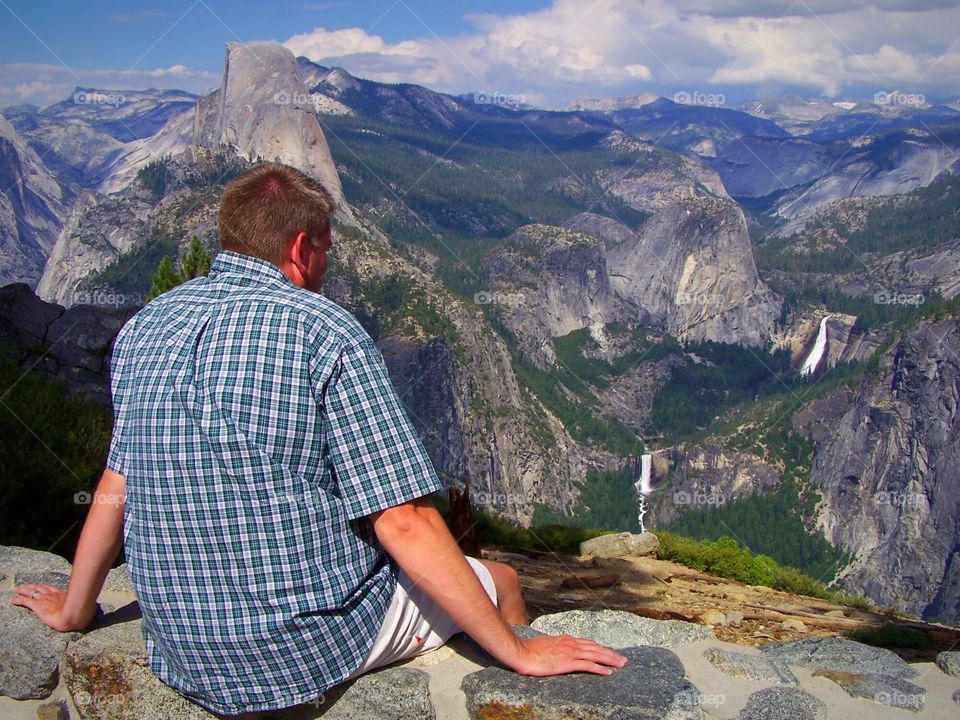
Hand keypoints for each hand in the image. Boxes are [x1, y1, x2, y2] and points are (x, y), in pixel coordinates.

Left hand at [9, 583, 88, 632]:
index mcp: (62, 595)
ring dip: (23, 590)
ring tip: (16, 589)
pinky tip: (12, 600)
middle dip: (31, 586)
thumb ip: (86, 607)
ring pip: (31, 592)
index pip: (51, 589)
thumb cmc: (81, 613)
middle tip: (24, 585)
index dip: (44, 587)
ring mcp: (45, 600)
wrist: (74, 616)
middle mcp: (52, 595)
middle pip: (39, 588)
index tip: (40, 586)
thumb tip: (96, 607)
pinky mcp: (38, 607)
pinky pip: (25, 602)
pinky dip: (18, 600)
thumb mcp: (85, 608)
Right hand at [511, 634, 627, 676]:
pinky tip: (608, 672)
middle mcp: (571, 643)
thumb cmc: (529, 649)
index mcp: (566, 639)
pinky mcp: (567, 662)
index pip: (588, 643)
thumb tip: (559, 647)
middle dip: (611, 653)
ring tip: (621, 664)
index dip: (601, 648)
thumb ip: (556, 644)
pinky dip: (600, 668)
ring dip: (610, 659)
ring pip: (596, 655)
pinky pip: (588, 665)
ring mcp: (570, 652)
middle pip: (596, 648)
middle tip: (623, 659)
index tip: (610, 651)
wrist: (521, 651)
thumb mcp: (546, 643)